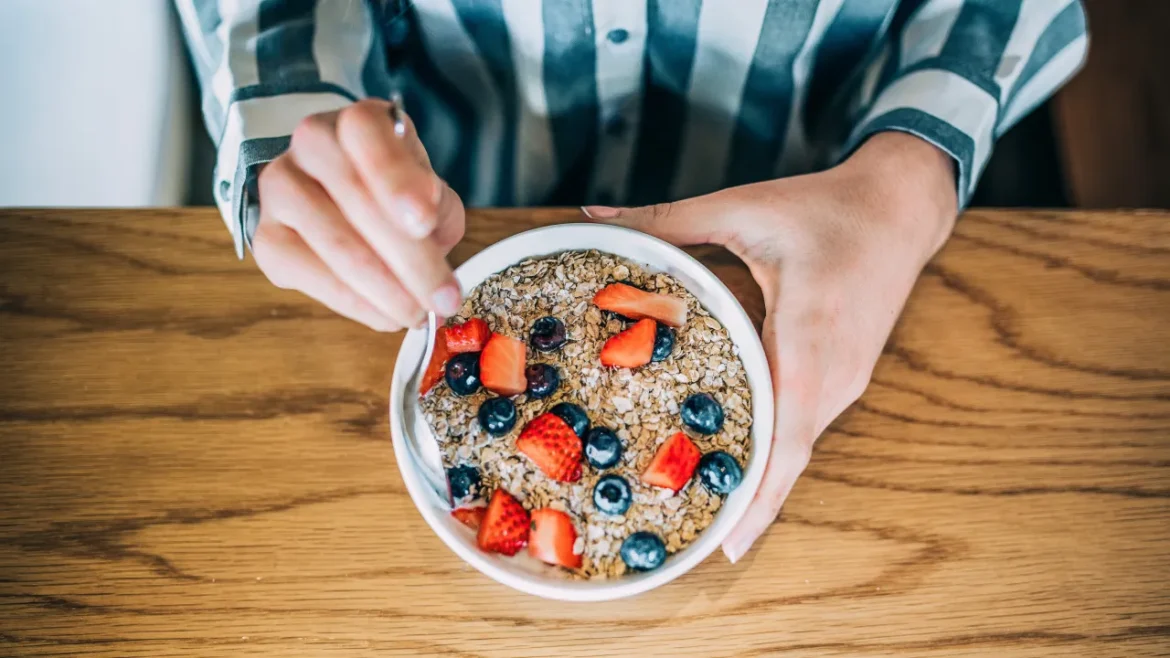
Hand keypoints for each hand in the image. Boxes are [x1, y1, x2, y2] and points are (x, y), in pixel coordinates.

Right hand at [253, 99, 465, 330]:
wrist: (341, 202)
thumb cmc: (394, 196)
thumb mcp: (429, 191)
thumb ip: (437, 207)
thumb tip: (427, 235)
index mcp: (358, 121)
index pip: (367, 135)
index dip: (396, 178)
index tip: (424, 221)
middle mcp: (311, 144)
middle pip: (357, 199)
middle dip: (410, 260)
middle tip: (444, 299)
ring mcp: (280, 189)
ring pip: (335, 243)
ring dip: (386, 290)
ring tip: (420, 315)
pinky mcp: (267, 238)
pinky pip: (311, 276)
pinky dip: (355, 303)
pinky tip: (384, 315)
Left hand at [585, 132, 957, 561]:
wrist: (903, 205)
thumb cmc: (825, 207)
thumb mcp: (742, 208)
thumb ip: (667, 220)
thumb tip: (595, 215)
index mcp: (809, 333)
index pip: (788, 437)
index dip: (761, 494)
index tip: (729, 542)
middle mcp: (835, 371)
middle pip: (792, 458)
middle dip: (751, 504)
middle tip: (697, 538)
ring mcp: (848, 378)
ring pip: (801, 447)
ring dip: (765, 483)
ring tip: (715, 514)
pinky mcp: (849, 374)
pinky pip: (809, 426)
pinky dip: (779, 454)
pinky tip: (747, 464)